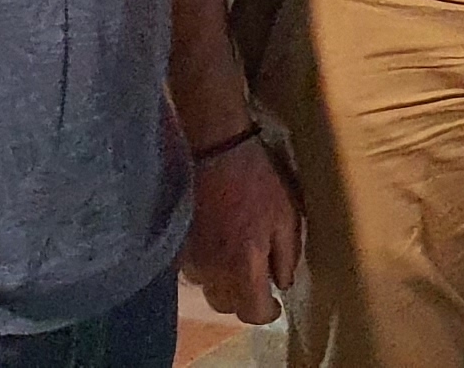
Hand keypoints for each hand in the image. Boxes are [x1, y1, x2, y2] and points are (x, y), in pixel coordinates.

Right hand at [180, 139, 300, 324]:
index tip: (276, 304)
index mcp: (244, 266)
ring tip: (235, 259)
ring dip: (223, 282)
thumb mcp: (287, 215)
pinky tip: (216, 245)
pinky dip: (206, 266)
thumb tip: (283, 283)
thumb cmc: (256, 180)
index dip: (267, 313)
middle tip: (257, 279)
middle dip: (244, 299)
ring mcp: (190, 260)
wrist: (213, 148)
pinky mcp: (176, 245)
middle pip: (227, 306)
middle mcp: (213, 272)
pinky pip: (192, 269)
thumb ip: (287, 256)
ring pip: (207, 288)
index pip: (252, 313)